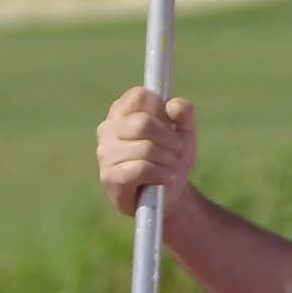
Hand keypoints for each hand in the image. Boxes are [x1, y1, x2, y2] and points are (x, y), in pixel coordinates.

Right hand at [96, 86, 197, 216]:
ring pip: (146, 148)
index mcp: (122, 112)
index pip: (140, 96)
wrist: (170, 196)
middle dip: (170, 139)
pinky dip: (161, 174)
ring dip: (168, 160)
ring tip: (169, 167)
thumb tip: (173, 106)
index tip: (169, 124)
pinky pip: (142, 168)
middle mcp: (108, 129)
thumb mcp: (185, 133)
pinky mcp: (110, 177)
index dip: (161, 109)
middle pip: (144, 123)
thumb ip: (184, 114)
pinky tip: (164, 179)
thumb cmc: (173, 158)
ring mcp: (106, 154)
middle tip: (177, 150)